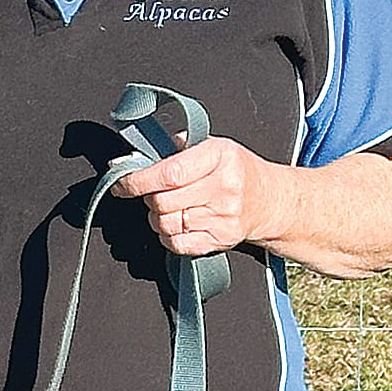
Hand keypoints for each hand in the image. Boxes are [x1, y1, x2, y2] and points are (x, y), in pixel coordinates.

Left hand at [109, 134, 292, 256]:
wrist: (269, 200)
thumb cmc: (234, 170)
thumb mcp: (213, 146)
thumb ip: (177, 149)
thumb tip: (135, 160)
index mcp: (219, 157)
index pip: (169, 174)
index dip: (138, 181)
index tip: (122, 184)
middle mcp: (224, 187)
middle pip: (163, 201)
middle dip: (149, 198)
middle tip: (155, 193)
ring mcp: (223, 217)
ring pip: (166, 224)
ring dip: (157, 217)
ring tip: (170, 207)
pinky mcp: (220, 240)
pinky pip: (176, 244)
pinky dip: (168, 235)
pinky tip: (178, 223)